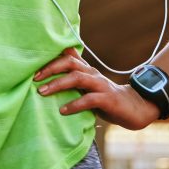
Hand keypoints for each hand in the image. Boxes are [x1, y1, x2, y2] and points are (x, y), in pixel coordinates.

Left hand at [33, 47, 159, 130]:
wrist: (135, 108)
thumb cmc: (107, 97)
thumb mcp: (89, 86)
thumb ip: (75, 77)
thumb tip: (55, 71)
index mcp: (86, 70)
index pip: (67, 57)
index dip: (50, 60)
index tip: (33, 67)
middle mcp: (92, 74)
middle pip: (69, 63)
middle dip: (50, 68)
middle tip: (35, 78)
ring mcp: (100, 85)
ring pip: (77, 78)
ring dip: (58, 84)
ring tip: (43, 92)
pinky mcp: (108, 99)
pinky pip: (89, 100)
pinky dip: (74, 105)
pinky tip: (63, 111)